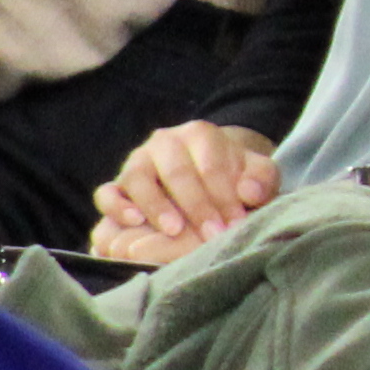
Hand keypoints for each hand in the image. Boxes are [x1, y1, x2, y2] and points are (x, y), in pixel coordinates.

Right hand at [87, 120, 282, 269]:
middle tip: (212, 235)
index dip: (224, 196)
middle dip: (197, 206)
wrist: (210, 175)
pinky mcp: (118, 184)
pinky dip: (117, 207)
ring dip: (155, 206)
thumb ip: (262, 179)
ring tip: (174, 230)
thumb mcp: (258, 173)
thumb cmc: (237, 177)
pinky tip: (135, 222)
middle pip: (176, 171)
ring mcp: (137, 161)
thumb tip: (249, 193)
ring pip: (137, 178)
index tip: (235, 224)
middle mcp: (164, 142)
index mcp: (200, 134)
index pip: (210, 165)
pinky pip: (107, 193)